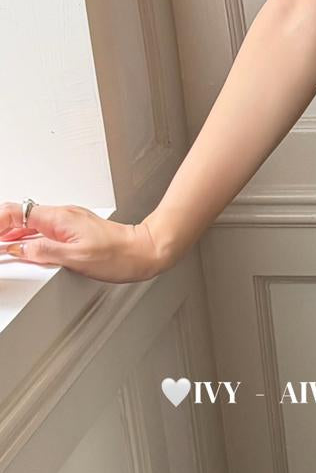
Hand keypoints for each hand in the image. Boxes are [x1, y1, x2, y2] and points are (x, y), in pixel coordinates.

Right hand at [0, 202, 165, 283]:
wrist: (145, 251)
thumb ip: (44, 252)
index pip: (16, 214)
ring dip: (14, 234)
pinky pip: (44, 229)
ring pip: (31, 224)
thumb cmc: (119, 255)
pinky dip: (29, 238)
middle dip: (2, 229)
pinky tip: (26, 247)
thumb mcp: (76, 258)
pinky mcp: (75, 229)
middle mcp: (62, 215)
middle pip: (20, 217)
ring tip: (4, 247)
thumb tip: (19, 250)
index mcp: (58, 218)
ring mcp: (68, 221)